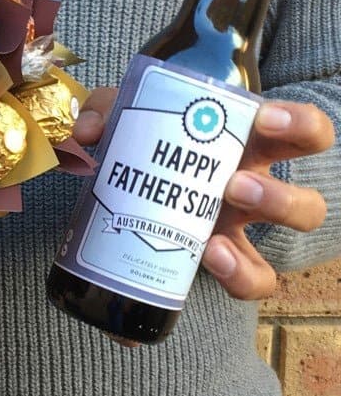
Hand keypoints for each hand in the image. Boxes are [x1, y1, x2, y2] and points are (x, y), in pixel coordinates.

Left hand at [74, 91, 334, 345]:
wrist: (138, 182)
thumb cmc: (150, 138)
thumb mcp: (130, 114)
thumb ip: (106, 111)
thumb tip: (87, 131)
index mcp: (246, 147)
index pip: (305, 132)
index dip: (300, 125)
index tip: (265, 119)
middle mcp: (253, 193)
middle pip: (307, 206)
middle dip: (278, 198)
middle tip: (234, 186)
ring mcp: (238, 233)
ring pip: (278, 259)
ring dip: (249, 259)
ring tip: (213, 241)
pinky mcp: (219, 264)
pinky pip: (249, 284)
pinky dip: (235, 279)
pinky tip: (206, 262)